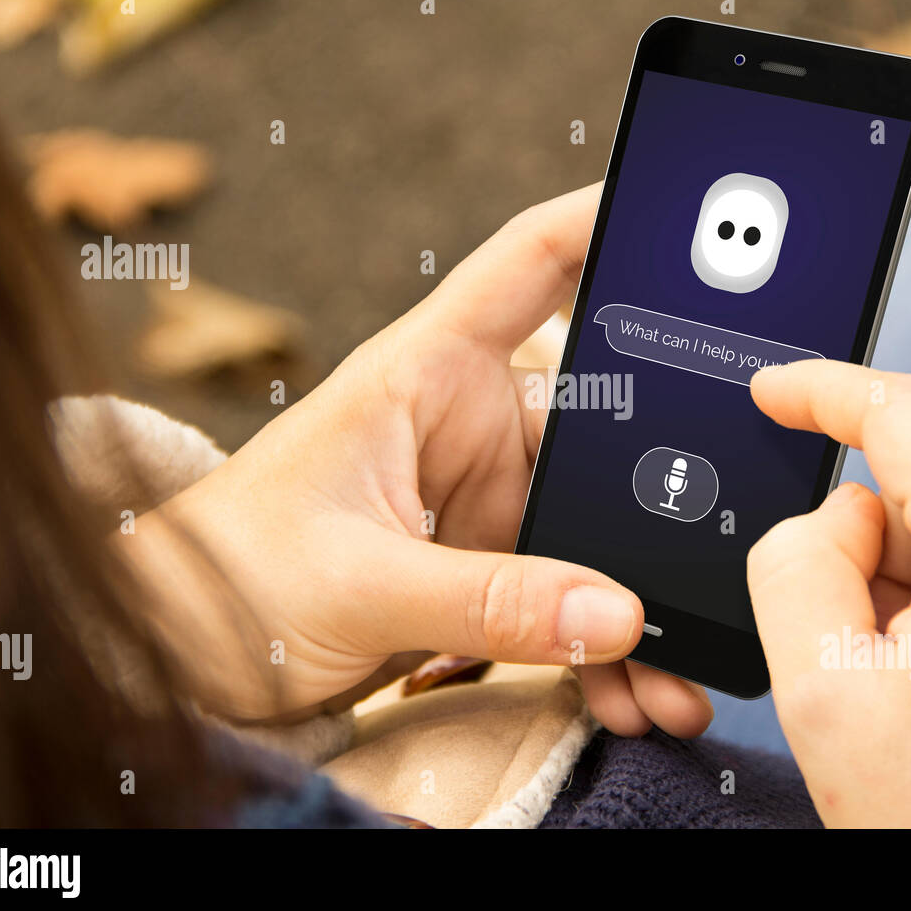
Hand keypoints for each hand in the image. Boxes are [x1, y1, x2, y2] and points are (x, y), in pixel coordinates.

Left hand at [124, 184, 711, 736]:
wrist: (181, 654)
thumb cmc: (230, 575)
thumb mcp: (356, 583)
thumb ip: (485, 600)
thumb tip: (616, 616)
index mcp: (426, 375)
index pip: (530, 266)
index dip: (606, 220)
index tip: (690, 215)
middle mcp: (468, 426)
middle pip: (601, 426)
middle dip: (662, 500)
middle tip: (730, 558)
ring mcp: (482, 502)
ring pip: (596, 531)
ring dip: (639, 603)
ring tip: (677, 683)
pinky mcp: (484, 569)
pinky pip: (567, 597)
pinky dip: (601, 647)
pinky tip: (635, 696)